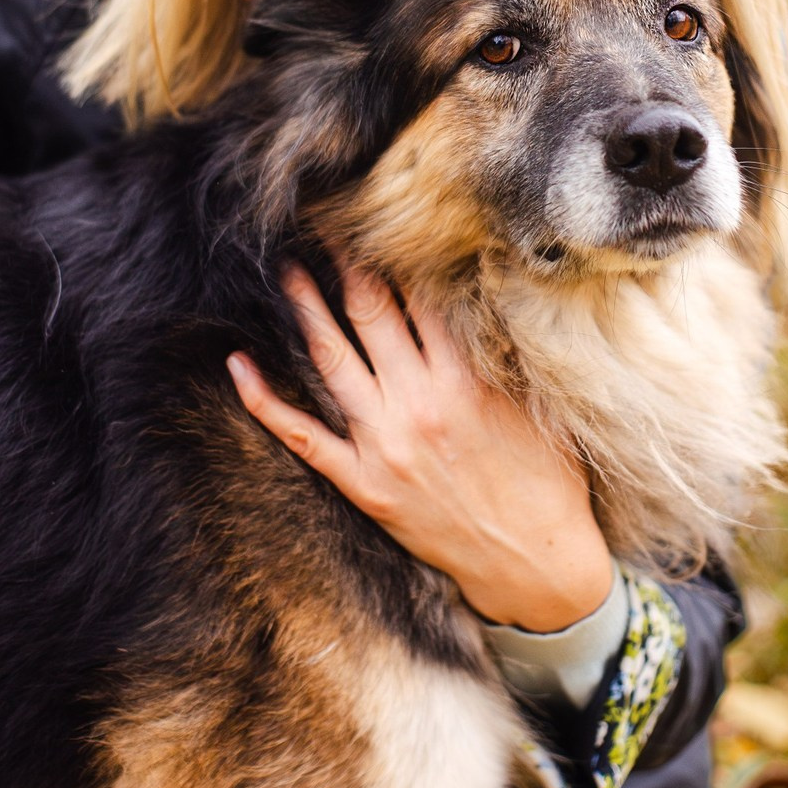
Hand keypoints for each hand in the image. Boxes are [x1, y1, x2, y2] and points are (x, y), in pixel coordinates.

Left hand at [227, 262, 612, 632]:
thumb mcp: (539, 402)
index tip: (379, 221)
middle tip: (325, 228)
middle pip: (371, 314)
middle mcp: (421, 403)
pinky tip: (238, 366)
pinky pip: (302, 437)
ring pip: (331, 360)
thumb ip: (503, 350)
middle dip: (346, 265)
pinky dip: (265, 402)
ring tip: (285, 270)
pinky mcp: (365, 484)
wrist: (537, 565)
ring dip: (305, 310)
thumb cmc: (550, 480)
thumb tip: (480, 291)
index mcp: (467, 378)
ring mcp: (386, 445)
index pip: (422, 296)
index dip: (398, 253)